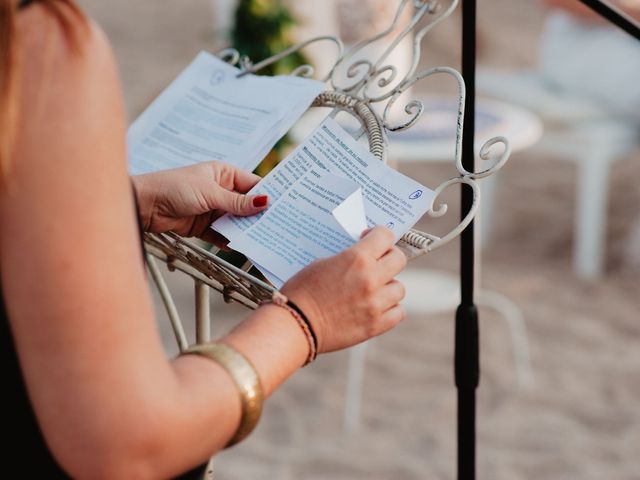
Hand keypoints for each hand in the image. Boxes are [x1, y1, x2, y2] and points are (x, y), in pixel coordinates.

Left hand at [131, 161, 267, 245]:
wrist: (144, 205)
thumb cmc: (174, 188)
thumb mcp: (210, 194)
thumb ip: (237, 202)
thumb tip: (265, 202)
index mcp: (223, 174)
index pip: (253, 184)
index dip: (267, 195)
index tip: (283, 205)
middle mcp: (220, 191)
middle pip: (246, 205)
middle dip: (258, 215)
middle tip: (275, 225)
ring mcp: (212, 209)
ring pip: (235, 221)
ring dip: (244, 229)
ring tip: (260, 238)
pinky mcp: (203, 225)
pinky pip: (222, 234)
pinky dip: (229, 240)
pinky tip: (238, 246)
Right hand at [281, 226, 406, 352]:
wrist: (294, 325)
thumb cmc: (301, 292)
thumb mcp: (321, 263)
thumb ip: (347, 259)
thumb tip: (361, 256)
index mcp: (356, 259)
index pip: (385, 236)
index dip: (380, 235)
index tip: (373, 239)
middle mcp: (371, 279)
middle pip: (399, 259)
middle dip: (389, 257)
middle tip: (379, 261)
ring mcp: (375, 304)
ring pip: (399, 288)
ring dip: (388, 286)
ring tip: (374, 289)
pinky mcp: (375, 325)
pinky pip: (398, 313)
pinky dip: (390, 309)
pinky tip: (377, 307)